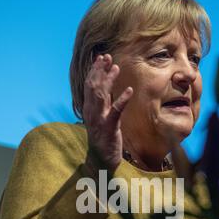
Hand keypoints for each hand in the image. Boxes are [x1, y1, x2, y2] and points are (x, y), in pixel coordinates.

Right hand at [82, 53, 132, 171]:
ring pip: (101, 95)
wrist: (101, 161)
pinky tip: (130, 90)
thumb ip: (103, 104)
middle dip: (99, 70)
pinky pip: (116, 111)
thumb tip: (107, 87)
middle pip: (93, 87)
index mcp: (89, 109)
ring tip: (116, 67)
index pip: (89, 86)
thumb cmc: (103, 139)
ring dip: (109, 80)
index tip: (102, 58)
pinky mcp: (109, 128)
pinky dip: (122, 100)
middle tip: (107, 57)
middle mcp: (91, 113)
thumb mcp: (102, 119)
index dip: (94, 71)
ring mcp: (99, 120)